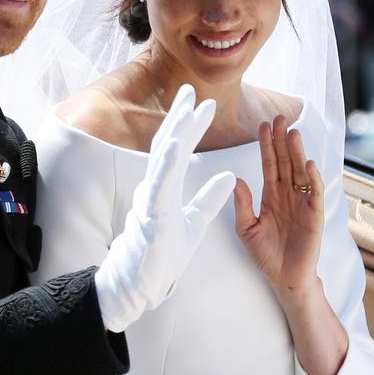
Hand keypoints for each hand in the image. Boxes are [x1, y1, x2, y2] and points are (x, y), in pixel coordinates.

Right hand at [94, 84, 235, 331]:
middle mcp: (154, 188)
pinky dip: (167, 163)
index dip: (190, 126)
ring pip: (162, 160)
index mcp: (165, 188)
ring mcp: (150, 200)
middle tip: (190, 89)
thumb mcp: (195, 223)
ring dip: (175, 132)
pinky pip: (160, 185)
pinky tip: (175, 144)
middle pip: (167, 145)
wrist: (142, 284)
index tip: (204, 104)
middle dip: (179, 117)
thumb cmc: (163, 256)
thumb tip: (231, 176)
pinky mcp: (151, 215)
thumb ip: (210, 199)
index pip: (179, 151)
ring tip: (186, 108)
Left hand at [233, 115, 324, 293]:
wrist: (284, 278)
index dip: (267, 145)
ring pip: (300, 172)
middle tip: (279, 117)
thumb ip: (242, 205)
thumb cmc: (266, 255)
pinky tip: (308, 164)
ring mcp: (302, 203)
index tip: (262, 125)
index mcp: (271, 195)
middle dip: (282, 140)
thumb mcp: (246, 229)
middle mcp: (288, 194)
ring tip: (293, 133)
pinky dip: (312, 178)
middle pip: (286, 161)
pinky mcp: (314, 215)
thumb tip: (236, 179)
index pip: (269, 164)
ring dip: (297, 153)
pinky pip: (314, 193)